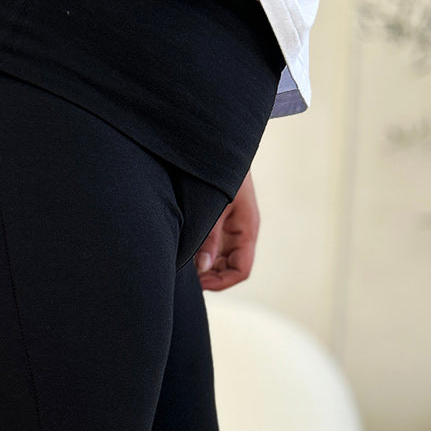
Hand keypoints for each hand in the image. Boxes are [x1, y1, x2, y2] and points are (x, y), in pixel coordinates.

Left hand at [195, 170, 259, 290]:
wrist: (217, 147)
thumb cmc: (220, 171)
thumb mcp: (215, 205)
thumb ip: (210, 237)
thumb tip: (204, 268)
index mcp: (246, 229)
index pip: (241, 270)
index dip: (221, 282)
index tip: (199, 283)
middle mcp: (241, 232)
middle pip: (230, 269)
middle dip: (211, 277)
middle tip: (186, 278)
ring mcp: (230, 229)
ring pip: (220, 261)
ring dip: (204, 268)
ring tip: (183, 267)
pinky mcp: (218, 223)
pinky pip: (212, 249)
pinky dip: (200, 256)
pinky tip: (184, 254)